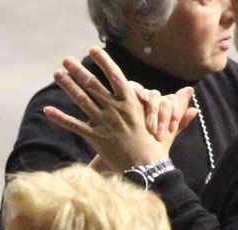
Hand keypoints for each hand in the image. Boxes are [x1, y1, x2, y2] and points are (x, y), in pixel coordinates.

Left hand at [43, 47, 195, 169]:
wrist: (147, 169)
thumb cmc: (157, 149)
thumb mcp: (168, 125)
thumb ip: (177, 109)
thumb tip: (190, 94)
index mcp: (131, 103)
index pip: (116, 76)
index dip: (104, 62)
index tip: (93, 51)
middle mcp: (115, 109)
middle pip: (93, 85)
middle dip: (78, 71)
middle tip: (66, 60)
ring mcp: (104, 123)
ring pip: (82, 100)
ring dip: (68, 86)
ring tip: (57, 74)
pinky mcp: (95, 138)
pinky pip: (74, 126)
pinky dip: (60, 118)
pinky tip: (47, 110)